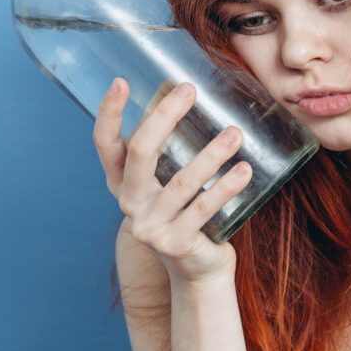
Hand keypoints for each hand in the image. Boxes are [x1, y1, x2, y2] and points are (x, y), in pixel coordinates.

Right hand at [93, 77, 252, 282]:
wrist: (197, 269)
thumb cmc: (185, 211)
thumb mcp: (168, 180)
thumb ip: (169, 148)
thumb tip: (185, 92)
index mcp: (122, 182)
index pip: (105, 144)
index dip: (109, 113)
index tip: (120, 82)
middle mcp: (129, 202)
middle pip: (141, 152)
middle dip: (165, 117)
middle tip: (189, 90)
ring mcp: (150, 225)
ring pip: (181, 182)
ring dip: (211, 154)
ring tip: (235, 133)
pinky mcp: (175, 243)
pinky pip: (204, 209)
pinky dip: (226, 188)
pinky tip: (244, 170)